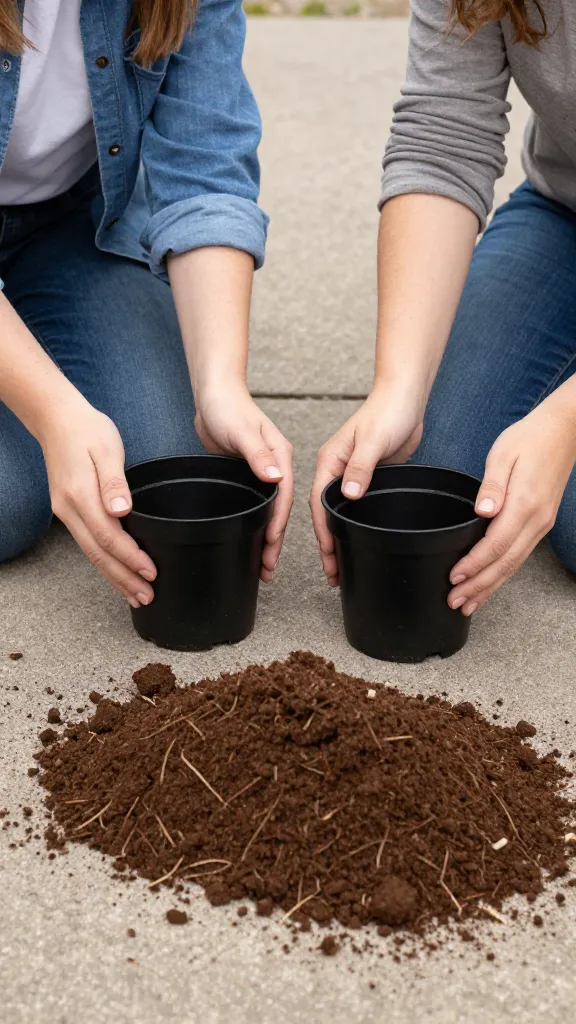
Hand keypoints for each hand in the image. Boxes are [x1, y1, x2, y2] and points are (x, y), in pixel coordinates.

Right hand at [40, 400, 155, 606]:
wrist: (56, 419)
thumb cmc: (88, 429)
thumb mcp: (107, 448)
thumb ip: (115, 481)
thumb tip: (121, 510)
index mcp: (80, 495)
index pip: (108, 537)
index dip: (130, 557)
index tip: (151, 572)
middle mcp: (69, 509)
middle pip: (98, 554)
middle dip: (123, 578)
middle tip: (146, 597)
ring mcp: (66, 512)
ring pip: (91, 554)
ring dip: (114, 577)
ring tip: (135, 596)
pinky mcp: (68, 511)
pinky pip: (88, 544)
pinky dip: (104, 563)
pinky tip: (116, 572)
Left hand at [194, 385, 292, 581]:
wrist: (212, 394)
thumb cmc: (226, 407)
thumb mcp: (242, 431)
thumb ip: (258, 454)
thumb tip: (276, 479)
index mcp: (280, 457)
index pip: (284, 498)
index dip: (278, 525)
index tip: (271, 548)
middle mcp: (274, 467)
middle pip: (278, 510)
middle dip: (273, 541)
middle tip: (267, 569)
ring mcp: (260, 472)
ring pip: (266, 511)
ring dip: (263, 537)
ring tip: (260, 565)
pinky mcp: (246, 475)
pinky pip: (252, 505)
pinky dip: (251, 524)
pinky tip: (245, 539)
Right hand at [310, 385, 423, 584]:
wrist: (407, 397)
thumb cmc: (388, 412)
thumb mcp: (373, 440)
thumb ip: (360, 467)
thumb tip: (349, 495)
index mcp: (330, 461)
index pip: (320, 504)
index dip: (323, 533)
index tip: (329, 557)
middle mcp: (337, 470)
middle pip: (327, 514)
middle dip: (329, 544)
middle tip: (334, 574)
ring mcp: (353, 475)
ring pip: (343, 513)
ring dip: (342, 538)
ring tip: (345, 567)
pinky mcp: (370, 477)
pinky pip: (360, 508)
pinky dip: (358, 526)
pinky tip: (363, 540)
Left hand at [448, 398, 575, 614]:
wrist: (562, 431)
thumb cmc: (528, 438)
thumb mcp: (503, 454)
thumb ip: (492, 486)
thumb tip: (482, 512)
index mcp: (524, 504)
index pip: (496, 545)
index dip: (474, 565)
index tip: (454, 578)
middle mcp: (536, 521)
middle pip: (505, 564)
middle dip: (479, 586)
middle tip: (455, 603)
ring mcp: (541, 524)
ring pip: (514, 565)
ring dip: (490, 586)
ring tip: (469, 603)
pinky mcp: (540, 523)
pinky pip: (519, 556)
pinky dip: (503, 573)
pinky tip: (490, 582)